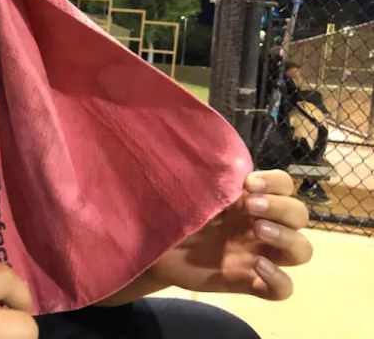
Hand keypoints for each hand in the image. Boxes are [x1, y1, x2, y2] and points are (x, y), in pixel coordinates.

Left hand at [149, 170, 312, 300]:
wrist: (155, 248)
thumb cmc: (174, 215)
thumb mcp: (192, 194)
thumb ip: (213, 182)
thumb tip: (228, 167)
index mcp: (250, 201)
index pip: (284, 185)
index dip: (276, 182)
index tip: (249, 184)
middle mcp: (260, 226)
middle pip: (300, 215)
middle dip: (281, 207)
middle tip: (251, 207)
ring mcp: (258, 255)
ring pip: (302, 251)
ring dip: (288, 238)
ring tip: (258, 230)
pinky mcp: (249, 282)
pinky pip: (283, 289)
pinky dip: (279, 279)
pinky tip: (257, 266)